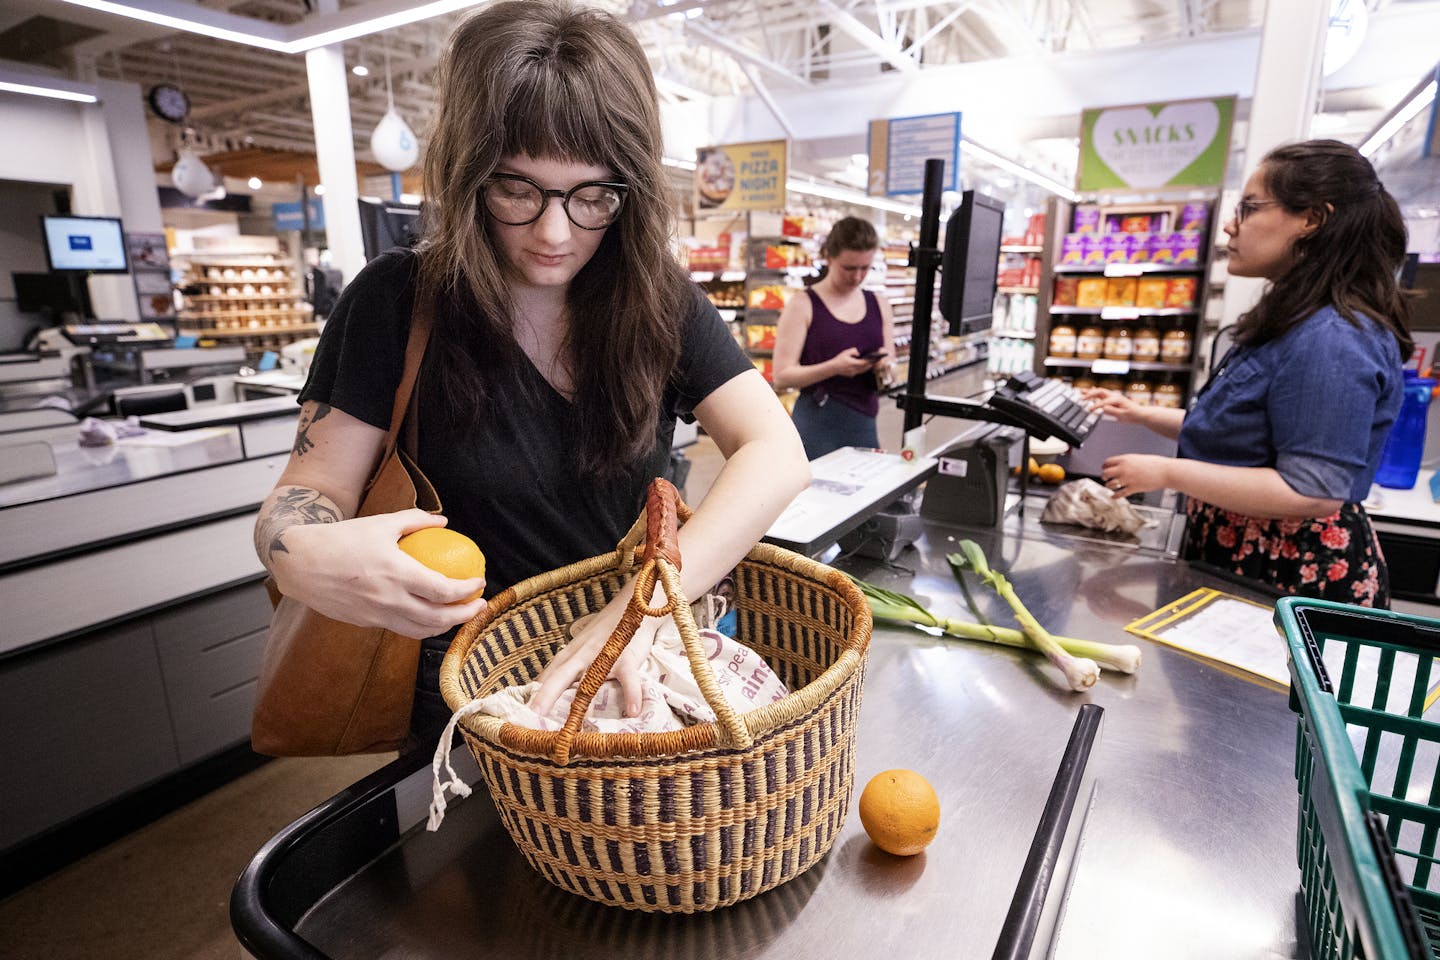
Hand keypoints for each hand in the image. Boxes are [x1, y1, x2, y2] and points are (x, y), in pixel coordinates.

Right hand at [270, 509, 485, 637]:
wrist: (299, 563)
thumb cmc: (341, 538)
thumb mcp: (381, 523)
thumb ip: (415, 521)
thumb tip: (444, 521)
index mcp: (396, 573)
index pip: (442, 590)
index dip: (466, 591)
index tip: (479, 583)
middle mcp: (388, 599)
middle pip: (437, 618)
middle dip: (465, 616)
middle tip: (479, 606)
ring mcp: (376, 615)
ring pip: (419, 630)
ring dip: (445, 626)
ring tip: (459, 615)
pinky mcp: (365, 622)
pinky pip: (400, 628)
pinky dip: (420, 626)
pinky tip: (429, 615)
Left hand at [530, 604, 664, 718]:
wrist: (633, 607)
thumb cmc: (604, 635)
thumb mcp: (578, 650)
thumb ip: (562, 669)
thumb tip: (538, 690)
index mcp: (568, 657)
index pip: (546, 679)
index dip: (534, 698)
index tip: (523, 719)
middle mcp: (581, 656)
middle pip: (559, 677)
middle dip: (545, 697)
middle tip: (534, 717)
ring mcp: (603, 656)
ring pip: (591, 680)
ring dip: (584, 704)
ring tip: (577, 727)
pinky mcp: (626, 658)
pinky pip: (628, 679)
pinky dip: (631, 695)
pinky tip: (632, 712)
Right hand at [830, 347, 877, 376]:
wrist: (833, 368)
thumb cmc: (839, 359)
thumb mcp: (846, 352)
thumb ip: (853, 351)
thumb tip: (859, 353)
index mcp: (853, 363)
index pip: (864, 363)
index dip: (869, 361)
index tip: (874, 358)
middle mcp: (854, 369)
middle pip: (865, 368)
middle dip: (870, 364)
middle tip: (876, 361)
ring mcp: (853, 373)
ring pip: (863, 371)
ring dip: (867, 367)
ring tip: (872, 363)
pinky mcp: (852, 375)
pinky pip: (859, 372)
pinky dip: (863, 369)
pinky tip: (865, 366)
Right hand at [1081, 387, 1143, 423]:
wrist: (1139, 413)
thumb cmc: (1132, 415)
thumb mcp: (1122, 415)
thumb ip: (1112, 411)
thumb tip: (1103, 408)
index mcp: (1117, 399)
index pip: (1103, 402)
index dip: (1095, 406)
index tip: (1089, 410)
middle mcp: (1114, 396)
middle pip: (1099, 392)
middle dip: (1089, 394)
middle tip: (1081, 398)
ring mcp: (1113, 396)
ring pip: (1100, 392)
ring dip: (1090, 392)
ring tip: (1081, 391)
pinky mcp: (1113, 399)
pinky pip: (1102, 394)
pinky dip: (1095, 392)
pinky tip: (1091, 390)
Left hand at [1100, 454, 1171, 497]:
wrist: (1166, 471)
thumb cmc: (1155, 464)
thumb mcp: (1138, 458)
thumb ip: (1127, 462)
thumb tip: (1119, 466)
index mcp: (1125, 459)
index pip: (1107, 462)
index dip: (1105, 466)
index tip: (1105, 469)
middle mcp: (1124, 469)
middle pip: (1105, 473)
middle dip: (1104, 476)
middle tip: (1105, 478)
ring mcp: (1128, 479)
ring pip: (1110, 484)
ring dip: (1109, 486)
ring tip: (1110, 487)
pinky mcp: (1133, 488)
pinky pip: (1119, 494)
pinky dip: (1115, 496)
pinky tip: (1113, 496)